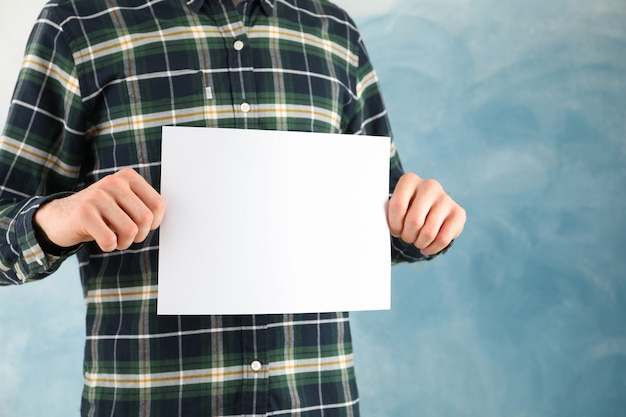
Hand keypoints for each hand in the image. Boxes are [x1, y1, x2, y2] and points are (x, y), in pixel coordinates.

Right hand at [34, 168, 165, 252]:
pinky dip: (109, 246)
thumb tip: (159, 221)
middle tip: (127, 236)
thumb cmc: (101, 214)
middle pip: (145, 219)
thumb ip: (144, 206)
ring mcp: (97, 196)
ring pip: (130, 231)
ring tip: (115, 238)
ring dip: (124, 243)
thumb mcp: (124, 203)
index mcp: (128, 177)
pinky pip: (110, 240)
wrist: (60, 217)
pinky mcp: (84, 212)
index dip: (154, 223)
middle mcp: (113, 182)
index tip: (141, 227)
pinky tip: (101, 240)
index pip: (158, 204)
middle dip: (139, 235)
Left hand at [387, 173, 464, 254]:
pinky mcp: (459, 213)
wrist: (427, 211)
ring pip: (429, 232)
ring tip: (417, 240)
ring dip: (419, 243)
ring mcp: (446, 198)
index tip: (395, 229)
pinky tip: (427, 247)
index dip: (394, 225)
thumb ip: (383, 213)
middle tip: (407, 236)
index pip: (397, 206)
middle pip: (414, 221)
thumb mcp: (392, 208)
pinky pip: (444, 239)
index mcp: (409, 180)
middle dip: (407, 236)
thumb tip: (373, 228)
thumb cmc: (404, 211)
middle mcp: (430, 185)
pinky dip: (432, 248)